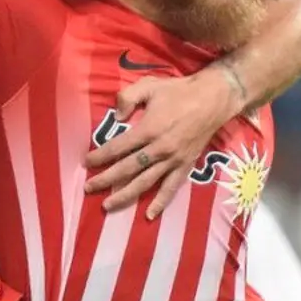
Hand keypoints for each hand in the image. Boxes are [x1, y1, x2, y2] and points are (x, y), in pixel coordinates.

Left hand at [85, 69, 242, 218]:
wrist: (213, 99)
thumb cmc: (179, 90)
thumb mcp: (149, 85)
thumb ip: (127, 97)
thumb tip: (116, 117)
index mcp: (148, 129)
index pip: (117, 147)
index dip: (100, 156)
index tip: (87, 162)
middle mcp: (158, 149)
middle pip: (127, 169)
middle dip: (105, 180)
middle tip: (88, 188)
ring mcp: (173, 160)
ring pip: (145, 183)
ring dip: (125, 195)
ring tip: (107, 206)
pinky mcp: (185, 166)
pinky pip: (171, 188)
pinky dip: (160, 202)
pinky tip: (149, 215)